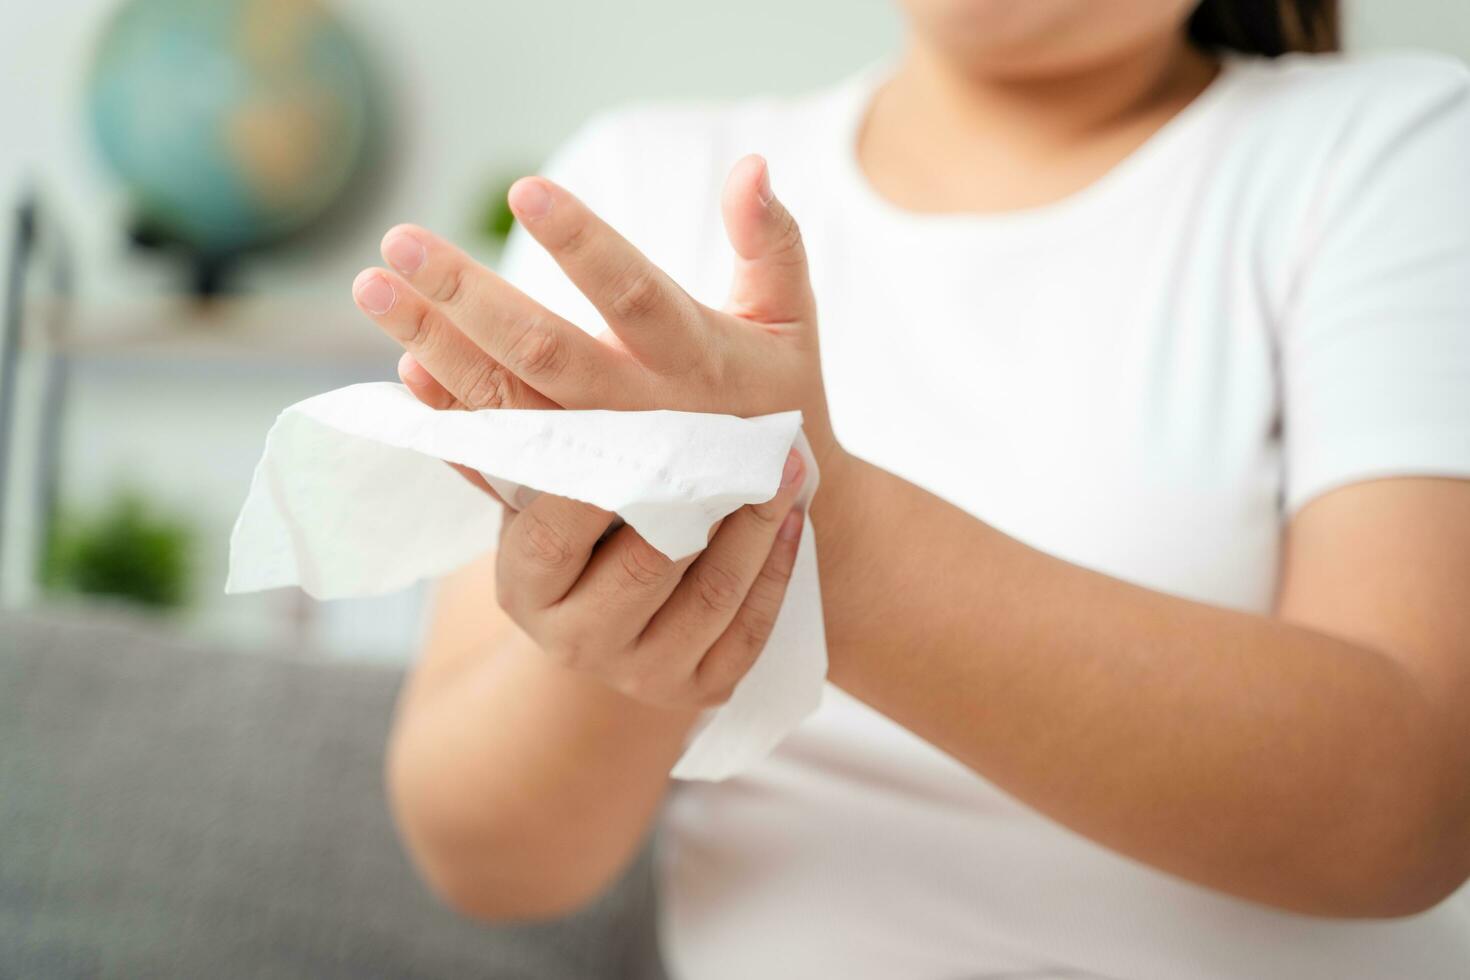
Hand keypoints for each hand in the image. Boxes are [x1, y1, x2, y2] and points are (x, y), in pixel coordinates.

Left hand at [350, 154, 840, 468]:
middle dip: (468, 296)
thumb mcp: (792, 321)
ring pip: (510, 405)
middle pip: (547, 352)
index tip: (525, 189)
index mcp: (700, 361)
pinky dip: (454, 421)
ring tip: (375, 289)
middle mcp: (646, 415)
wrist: (769, 522)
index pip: (636, 294)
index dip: (583, 244)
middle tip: (399, 241)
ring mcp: (603, 462)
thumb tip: (751, 165)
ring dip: (437, 347)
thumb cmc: (779, 398)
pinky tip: (406, 372)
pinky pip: (504, 463)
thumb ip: (774, 243)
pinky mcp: (575, 497)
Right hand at [490, 450, 806, 708]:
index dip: (598, 488)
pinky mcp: (701, 689)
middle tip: (744, 438)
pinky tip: (792, 519)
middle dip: (701, 498)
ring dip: (755, 527)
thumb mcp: (536, 495)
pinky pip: (750, 630)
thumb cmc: (577, 527)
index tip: (649, 430)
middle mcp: (575, 643)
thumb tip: (446, 378)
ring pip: (710, 597)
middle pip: (644, 568)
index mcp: (524, 590)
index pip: (553, 539)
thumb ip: (518, 446)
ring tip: (786, 468)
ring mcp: (640, 675)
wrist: (615, 618)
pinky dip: (776, 570)